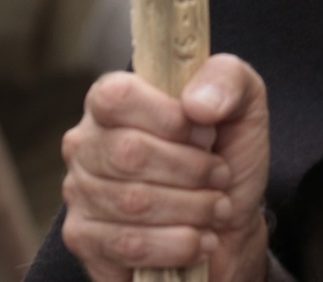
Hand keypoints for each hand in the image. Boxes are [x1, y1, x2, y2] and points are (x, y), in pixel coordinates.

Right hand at [62, 54, 269, 281]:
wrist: (227, 220)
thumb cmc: (226, 151)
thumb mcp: (242, 101)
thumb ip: (227, 79)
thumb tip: (196, 102)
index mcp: (114, 97)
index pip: (118, 96)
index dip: (169, 118)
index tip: (207, 134)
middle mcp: (86, 141)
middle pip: (129, 153)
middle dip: (191, 169)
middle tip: (220, 175)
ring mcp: (79, 192)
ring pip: (133, 203)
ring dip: (191, 208)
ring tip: (216, 207)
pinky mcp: (84, 240)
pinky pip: (129, 246)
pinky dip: (178, 244)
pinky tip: (199, 238)